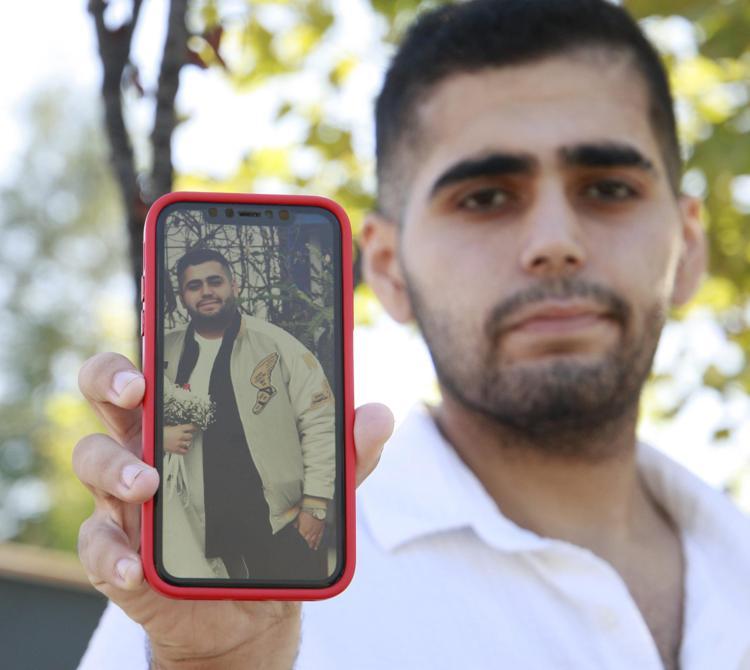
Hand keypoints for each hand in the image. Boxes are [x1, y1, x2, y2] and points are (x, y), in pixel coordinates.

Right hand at [74, 353, 392, 669]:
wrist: (252, 603)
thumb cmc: (273, 522)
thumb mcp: (314, 485)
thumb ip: (341, 451)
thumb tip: (376, 414)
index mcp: (190, 417)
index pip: (159, 364)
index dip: (153, 340)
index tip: (164, 326)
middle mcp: (149, 446)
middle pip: (106, 393)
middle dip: (111, 378)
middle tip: (139, 387)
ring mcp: (129, 499)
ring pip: (92, 461)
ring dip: (116, 468)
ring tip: (146, 482)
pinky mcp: (123, 555)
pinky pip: (97, 546)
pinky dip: (110, 554)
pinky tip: (135, 565)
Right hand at [163, 424, 196, 454]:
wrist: (156, 439)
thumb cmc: (161, 433)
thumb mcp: (169, 427)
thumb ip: (176, 428)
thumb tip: (180, 428)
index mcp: (178, 429)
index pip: (190, 427)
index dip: (193, 428)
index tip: (194, 429)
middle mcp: (180, 436)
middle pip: (190, 436)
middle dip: (189, 436)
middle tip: (188, 437)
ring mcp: (178, 443)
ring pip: (189, 443)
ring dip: (188, 443)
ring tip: (186, 443)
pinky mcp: (176, 450)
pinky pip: (184, 451)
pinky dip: (185, 451)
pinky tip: (185, 449)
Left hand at [294, 511, 324, 550]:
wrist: (315, 507)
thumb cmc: (307, 511)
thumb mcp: (298, 518)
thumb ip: (296, 525)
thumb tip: (293, 528)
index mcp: (303, 530)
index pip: (300, 539)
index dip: (299, 542)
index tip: (297, 545)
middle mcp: (310, 533)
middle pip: (306, 542)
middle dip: (304, 546)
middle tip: (302, 549)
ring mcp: (316, 532)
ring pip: (312, 542)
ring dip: (310, 546)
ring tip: (308, 550)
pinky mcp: (321, 530)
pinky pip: (319, 538)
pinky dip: (317, 544)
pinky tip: (315, 547)